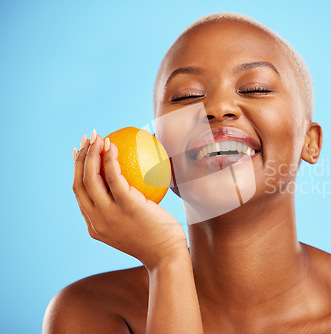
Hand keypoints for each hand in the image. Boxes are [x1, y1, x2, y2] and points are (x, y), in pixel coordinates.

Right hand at [72, 131, 186, 269]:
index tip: (80, 155)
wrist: (167, 258)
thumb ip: (127, 210)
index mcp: (95, 227)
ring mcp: (109, 215)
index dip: (76, 172)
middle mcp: (96, 221)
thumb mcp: (135, 227)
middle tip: (86, 139)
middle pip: (79, 184)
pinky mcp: (126, 206)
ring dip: (90, 153)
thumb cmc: (158, 240)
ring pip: (90, 178)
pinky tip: (114, 145)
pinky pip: (114, 177)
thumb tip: (133, 185)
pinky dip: (109, 158)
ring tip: (98, 137)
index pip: (80, 195)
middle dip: (78, 158)